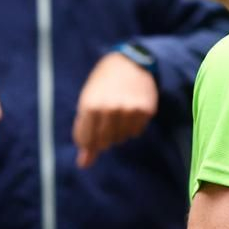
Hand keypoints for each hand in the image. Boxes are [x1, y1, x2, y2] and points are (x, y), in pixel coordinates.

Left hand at [73, 52, 157, 167]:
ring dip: (119, 130)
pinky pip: (136, 131)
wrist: (129, 63)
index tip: (91, 127)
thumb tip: (83, 165)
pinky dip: (132, 125)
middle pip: (105, 142)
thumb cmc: (103, 85)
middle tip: (106, 118)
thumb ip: (85, 135)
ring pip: (122, 138)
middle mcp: (110, 109)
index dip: (88, 138)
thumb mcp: (87, 104)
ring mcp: (129, 110)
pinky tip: (131, 110)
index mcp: (90, 106)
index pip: (86, 141)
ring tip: (118, 112)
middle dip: (103, 135)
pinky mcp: (145, 110)